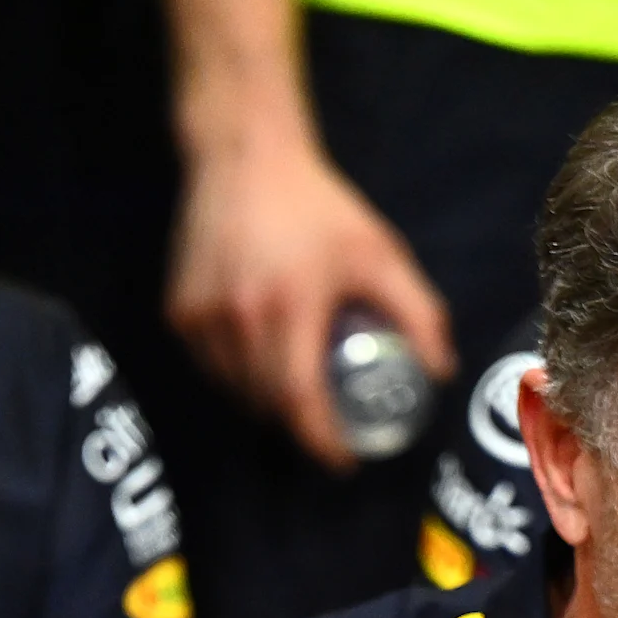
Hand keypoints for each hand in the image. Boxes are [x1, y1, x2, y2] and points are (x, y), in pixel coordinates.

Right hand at [166, 138, 451, 470]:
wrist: (243, 157)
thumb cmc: (318, 207)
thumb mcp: (379, 253)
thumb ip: (417, 312)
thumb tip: (440, 373)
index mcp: (289, 308)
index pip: (300, 403)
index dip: (322, 443)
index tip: (345, 460)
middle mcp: (237, 320)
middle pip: (268, 406)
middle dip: (299, 427)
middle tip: (328, 426)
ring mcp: (200, 319)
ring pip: (235, 392)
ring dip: (267, 404)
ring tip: (296, 394)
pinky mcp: (177, 312)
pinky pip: (211, 368)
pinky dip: (237, 378)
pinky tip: (261, 361)